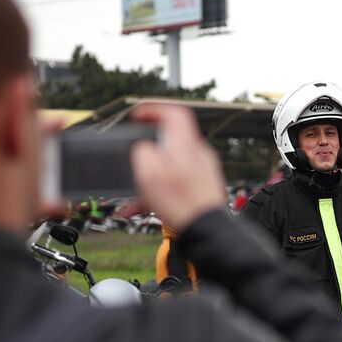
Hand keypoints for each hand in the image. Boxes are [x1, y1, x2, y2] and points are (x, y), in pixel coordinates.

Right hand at [129, 103, 227, 233]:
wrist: (207, 231)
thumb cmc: (181, 204)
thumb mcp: (149, 172)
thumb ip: (143, 152)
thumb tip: (144, 147)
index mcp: (186, 144)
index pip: (174, 113)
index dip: (154, 110)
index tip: (138, 116)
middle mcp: (198, 154)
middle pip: (170, 141)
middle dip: (148, 150)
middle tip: (134, 159)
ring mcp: (203, 171)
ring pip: (171, 165)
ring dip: (151, 177)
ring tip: (136, 195)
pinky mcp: (203, 188)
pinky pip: (177, 183)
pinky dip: (160, 191)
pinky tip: (144, 207)